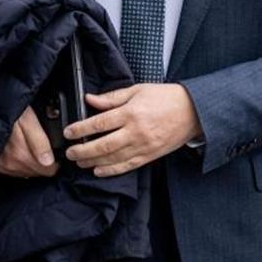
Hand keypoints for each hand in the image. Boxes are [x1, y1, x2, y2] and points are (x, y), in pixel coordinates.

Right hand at [0, 105, 59, 177]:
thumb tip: (48, 162)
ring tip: (29, 142)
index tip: (55, 149)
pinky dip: (19, 161)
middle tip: (42, 142)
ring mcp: (2, 165)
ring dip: (30, 160)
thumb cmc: (7, 109)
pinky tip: (19, 147)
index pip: (48, 170)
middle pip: (38, 171)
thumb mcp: (28, 118)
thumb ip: (39, 141)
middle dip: (43, 160)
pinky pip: (14, 169)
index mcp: (20, 155)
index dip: (55, 159)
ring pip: (27, 171)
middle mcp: (10, 163)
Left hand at [63, 84, 202, 176]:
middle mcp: (135, 132)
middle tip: (69, 152)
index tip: (69, 132)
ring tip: (80, 161)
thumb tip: (90, 99)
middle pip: (102, 145)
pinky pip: (126, 167)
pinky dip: (111, 171)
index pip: (99, 123)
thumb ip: (112, 97)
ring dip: (92, 162)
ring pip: (112, 159)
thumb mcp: (138, 90)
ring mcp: (143, 146)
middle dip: (82, 150)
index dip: (80, 129)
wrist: (193, 112)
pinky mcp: (149, 156)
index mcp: (131, 112)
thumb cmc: (166, 98)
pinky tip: (99, 170)